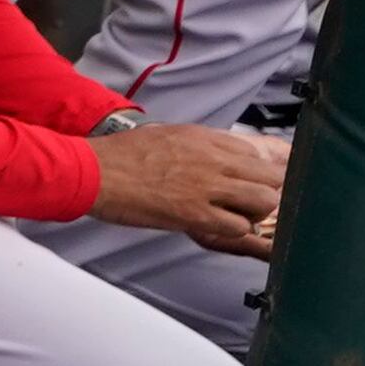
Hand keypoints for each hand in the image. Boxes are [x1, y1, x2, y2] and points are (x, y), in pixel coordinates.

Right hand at [93, 121, 285, 256]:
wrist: (93, 171)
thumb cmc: (119, 155)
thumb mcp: (165, 135)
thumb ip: (196, 145)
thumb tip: (212, 156)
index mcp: (204, 138)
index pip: (254, 153)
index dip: (252, 172)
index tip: (241, 182)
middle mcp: (213, 159)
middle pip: (271, 177)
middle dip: (264, 192)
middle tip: (245, 203)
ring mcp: (207, 187)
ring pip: (265, 201)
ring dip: (254, 213)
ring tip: (234, 216)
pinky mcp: (195, 214)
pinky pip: (239, 227)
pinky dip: (233, 230)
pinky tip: (214, 226)